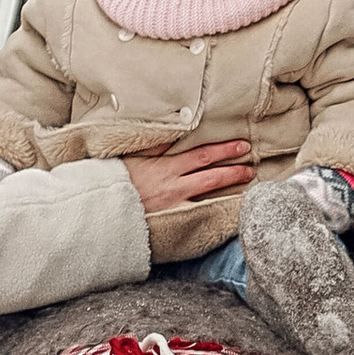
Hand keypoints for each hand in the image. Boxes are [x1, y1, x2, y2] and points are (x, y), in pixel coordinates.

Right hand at [122, 142, 251, 217]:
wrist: (102, 208)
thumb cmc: (115, 180)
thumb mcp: (134, 156)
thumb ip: (157, 144)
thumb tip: (178, 130)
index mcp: (166, 168)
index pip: (202, 156)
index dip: (224, 150)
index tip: (242, 146)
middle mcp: (174, 188)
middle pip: (211, 177)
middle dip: (234, 172)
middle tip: (252, 168)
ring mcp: (174, 208)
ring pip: (208, 200)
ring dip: (229, 194)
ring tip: (246, 189)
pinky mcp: (171, 223)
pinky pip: (197, 218)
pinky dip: (213, 215)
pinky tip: (226, 214)